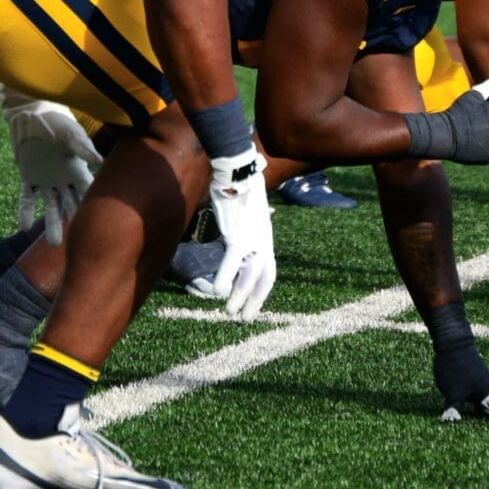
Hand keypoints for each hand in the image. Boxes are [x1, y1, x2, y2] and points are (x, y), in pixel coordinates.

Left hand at [4, 95, 103, 244]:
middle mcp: (63, 177)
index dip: (92, 207)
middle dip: (74, 223)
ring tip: (54, 245)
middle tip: (80, 247)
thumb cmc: (55, 118)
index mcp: (76, 168)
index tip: (101, 226)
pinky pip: (26, 197)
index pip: (87, 192)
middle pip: (71, 205)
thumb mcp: (70, 134)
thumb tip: (102, 161)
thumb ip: (83, 148)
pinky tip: (24, 228)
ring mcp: (45, 178)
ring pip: (50, 206)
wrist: (30, 110)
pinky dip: (25, 211)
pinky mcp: (27, 175)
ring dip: (52, 224)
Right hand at [207, 148, 276, 317]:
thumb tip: (239, 228)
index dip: (262, 290)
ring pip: (248, 275)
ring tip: (230, 312)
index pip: (269, 270)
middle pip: (263, 278)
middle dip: (255, 301)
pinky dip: (225, 278)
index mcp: (265, 237)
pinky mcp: (236, 235)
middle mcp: (262, 241)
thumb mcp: (248, 211)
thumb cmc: (240, 186)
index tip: (256, 303)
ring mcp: (251, 239)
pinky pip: (232, 263)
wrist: (238, 169)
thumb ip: (245, 225)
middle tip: (246, 318)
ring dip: (239, 296)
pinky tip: (218, 292)